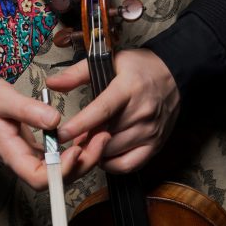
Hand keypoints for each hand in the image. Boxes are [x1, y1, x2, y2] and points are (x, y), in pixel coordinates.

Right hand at [0, 75, 109, 190]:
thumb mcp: (2, 98)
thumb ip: (28, 109)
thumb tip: (55, 120)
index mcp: (10, 153)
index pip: (37, 178)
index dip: (60, 171)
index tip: (77, 150)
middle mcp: (20, 159)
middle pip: (54, 178)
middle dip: (81, 163)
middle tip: (101, 139)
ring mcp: (26, 154)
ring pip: (57, 168)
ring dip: (81, 156)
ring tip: (99, 134)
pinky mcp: (31, 146)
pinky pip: (54, 155)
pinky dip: (71, 146)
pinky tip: (83, 133)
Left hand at [46, 49, 180, 173]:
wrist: (173, 75)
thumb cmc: (139, 67)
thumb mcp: (108, 60)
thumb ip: (77, 73)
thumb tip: (52, 83)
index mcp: (128, 88)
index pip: (102, 110)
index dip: (80, 124)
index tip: (60, 133)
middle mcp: (141, 111)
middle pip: (106, 134)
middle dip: (84, 138)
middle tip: (71, 136)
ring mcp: (150, 130)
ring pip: (114, 150)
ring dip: (96, 150)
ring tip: (86, 141)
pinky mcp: (155, 144)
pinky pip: (129, 164)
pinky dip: (112, 164)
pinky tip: (103, 153)